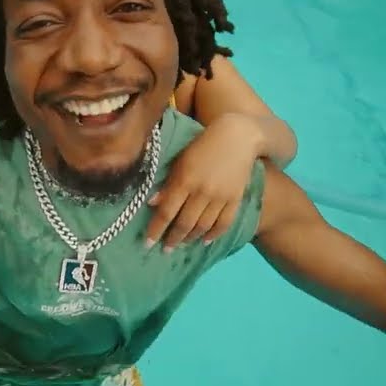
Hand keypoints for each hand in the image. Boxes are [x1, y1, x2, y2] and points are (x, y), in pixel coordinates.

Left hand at [144, 113, 264, 251]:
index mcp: (185, 180)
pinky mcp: (236, 199)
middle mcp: (202, 191)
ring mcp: (221, 197)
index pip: (167, 212)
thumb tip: (152, 204)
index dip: (156, 229)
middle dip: (172, 239)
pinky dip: (214, 235)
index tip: (147, 243)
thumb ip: (168, 183)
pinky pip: (224, 223)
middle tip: (165, 249)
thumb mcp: (181, 160)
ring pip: (203, 226)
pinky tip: (205, 241)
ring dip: (190, 238)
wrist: (238, 136)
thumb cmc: (203, 145)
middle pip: (184, 223)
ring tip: (181, 244)